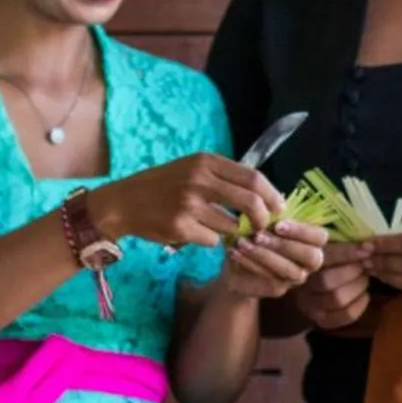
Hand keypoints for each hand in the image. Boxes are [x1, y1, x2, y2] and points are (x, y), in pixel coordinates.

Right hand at [90, 153, 282, 249]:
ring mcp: (189, 203)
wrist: (123, 202)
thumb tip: (263, 194)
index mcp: (206, 162)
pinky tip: (194, 233)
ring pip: (232, 226)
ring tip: (217, 228)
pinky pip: (212, 240)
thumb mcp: (192, 169)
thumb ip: (223, 178)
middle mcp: (199, 179)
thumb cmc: (163, 186)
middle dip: (262, 219)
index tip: (278, 207)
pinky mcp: (180, 227)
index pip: (253, 177)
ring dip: (232, 233)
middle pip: (250, 202)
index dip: (271, 195)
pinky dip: (210, 240)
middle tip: (263, 227)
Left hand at [221, 220, 327, 299]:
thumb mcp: (264, 219)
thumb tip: (279, 200)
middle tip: (259, 235)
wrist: (236, 257)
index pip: (320, 237)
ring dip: (265, 255)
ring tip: (242, 242)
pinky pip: (270, 279)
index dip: (302, 231)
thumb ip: (275, 213)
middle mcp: (309, 262)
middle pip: (312, 257)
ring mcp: (296, 278)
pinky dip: (250, 263)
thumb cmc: (256, 232)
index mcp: (311, 240)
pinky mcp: (278, 289)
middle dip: (285, 245)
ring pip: (290, 270)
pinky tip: (235, 252)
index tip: (278, 225)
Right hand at [292, 242, 375, 330]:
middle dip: (353, 271)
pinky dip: (360, 305)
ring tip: (364, 278)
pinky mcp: (322, 321)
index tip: (365, 249)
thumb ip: (341, 245)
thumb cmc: (327, 262)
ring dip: (358, 287)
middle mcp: (302, 286)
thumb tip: (366, 245)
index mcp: (302, 262)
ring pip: (337, 299)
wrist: (312, 290)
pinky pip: (345, 315)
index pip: (322, 257)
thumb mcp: (328, 249)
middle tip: (365, 265)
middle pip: (327, 281)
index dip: (346, 253)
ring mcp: (310, 306)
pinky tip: (365, 295)